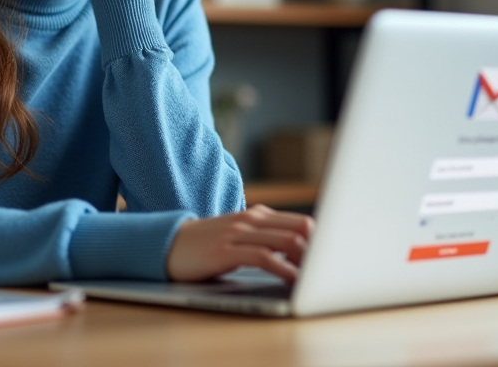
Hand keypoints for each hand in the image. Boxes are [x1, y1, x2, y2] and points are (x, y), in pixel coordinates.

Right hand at [166, 205, 313, 282]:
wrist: (168, 245)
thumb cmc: (207, 246)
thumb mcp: (239, 236)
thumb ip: (266, 238)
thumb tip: (301, 253)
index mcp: (257, 215)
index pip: (301, 221)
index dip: (321, 242)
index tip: (330, 262)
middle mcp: (251, 219)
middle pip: (301, 228)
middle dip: (320, 251)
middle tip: (327, 272)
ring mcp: (238, 233)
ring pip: (287, 241)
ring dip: (307, 263)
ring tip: (316, 280)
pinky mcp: (226, 250)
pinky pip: (264, 258)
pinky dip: (284, 271)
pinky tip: (293, 282)